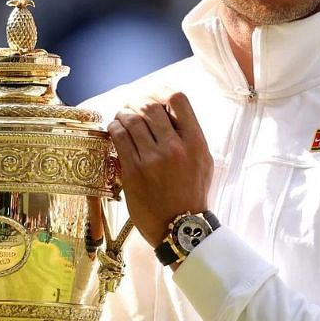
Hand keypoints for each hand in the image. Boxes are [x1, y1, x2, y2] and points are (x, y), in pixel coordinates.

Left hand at [107, 91, 211, 247]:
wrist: (180, 227)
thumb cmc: (192, 194)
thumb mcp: (204, 162)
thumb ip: (190, 137)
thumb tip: (171, 114)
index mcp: (195, 142)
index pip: (178, 99)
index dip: (163, 93)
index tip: (156, 99)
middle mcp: (175, 147)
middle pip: (151, 106)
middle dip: (139, 102)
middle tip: (133, 106)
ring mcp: (153, 159)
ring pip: (132, 119)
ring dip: (124, 113)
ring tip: (122, 116)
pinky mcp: (134, 171)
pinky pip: (119, 137)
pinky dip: (115, 128)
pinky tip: (116, 129)